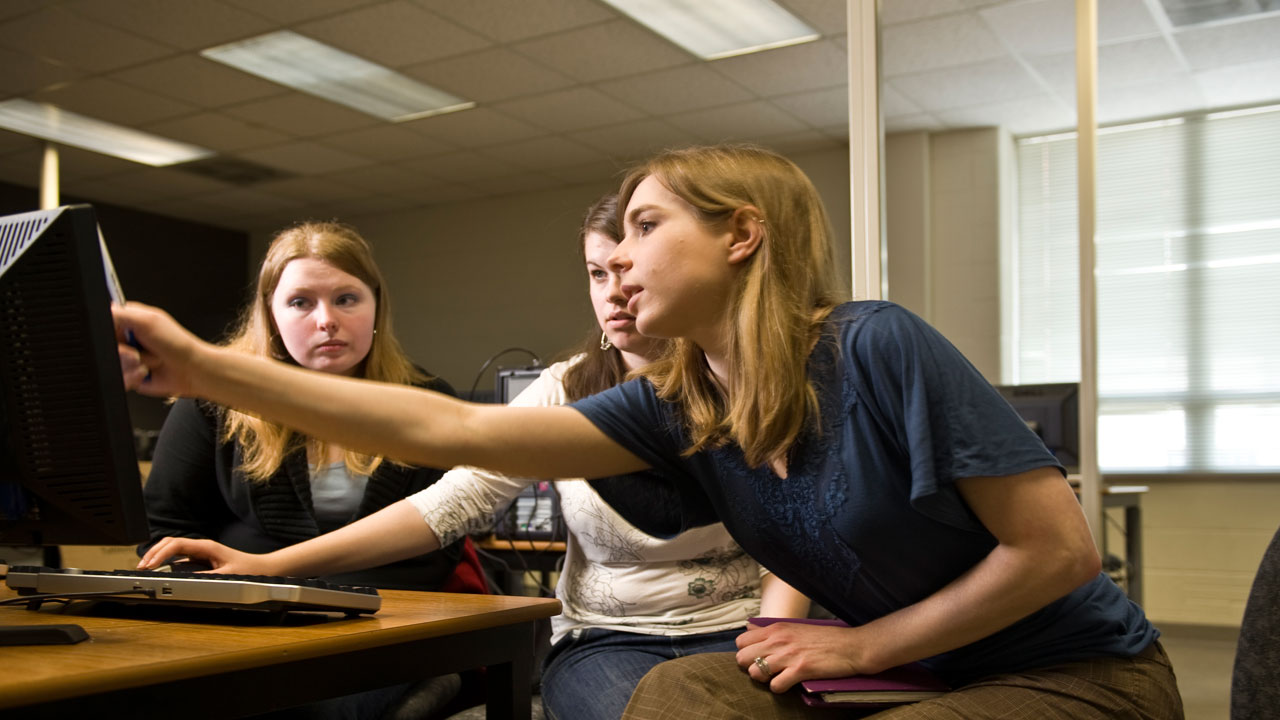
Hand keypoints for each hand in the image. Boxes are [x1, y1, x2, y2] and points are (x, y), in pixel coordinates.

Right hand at [112, 302, 206, 396]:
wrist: (191, 371)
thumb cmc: (177, 344)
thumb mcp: (147, 321)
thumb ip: (120, 314)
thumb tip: (101, 314)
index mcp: (128, 319)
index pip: (103, 321)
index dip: (108, 330)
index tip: (121, 335)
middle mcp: (125, 338)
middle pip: (103, 345)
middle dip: (123, 351)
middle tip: (138, 350)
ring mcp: (126, 357)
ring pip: (110, 362)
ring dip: (132, 364)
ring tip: (149, 360)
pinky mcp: (128, 373)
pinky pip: (118, 378)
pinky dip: (132, 376)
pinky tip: (145, 372)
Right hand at [138, 537, 275, 575]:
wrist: (262, 568)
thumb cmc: (249, 569)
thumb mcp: (228, 575)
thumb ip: (207, 578)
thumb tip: (187, 580)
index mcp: (207, 547)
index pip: (177, 544)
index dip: (160, 554)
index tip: (149, 565)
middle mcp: (201, 547)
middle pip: (170, 543)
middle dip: (153, 553)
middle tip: (140, 567)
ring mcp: (200, 553)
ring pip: (173, 549)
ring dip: (158, 557)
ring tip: (145, 569)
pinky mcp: (200, 560)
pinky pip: (178, 558)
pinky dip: (166, 562)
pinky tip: (159, 571)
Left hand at [735, 622, 872, 692]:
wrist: (851, 646)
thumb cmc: (824, 638)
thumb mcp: (794, 626)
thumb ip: (770, 629)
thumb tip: (749, 628)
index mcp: (776, 628)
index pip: (741, 641)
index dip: (746, 652)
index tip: (756, 658)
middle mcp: (778, 640)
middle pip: (742, 658)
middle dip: (750, 667)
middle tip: (765, 671)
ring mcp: (788, 655)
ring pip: (755, 673)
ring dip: (763, 679)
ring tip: (776, 677)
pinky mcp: (800, 670)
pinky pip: (775, 685)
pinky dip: (779, 688)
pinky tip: (787, 684)